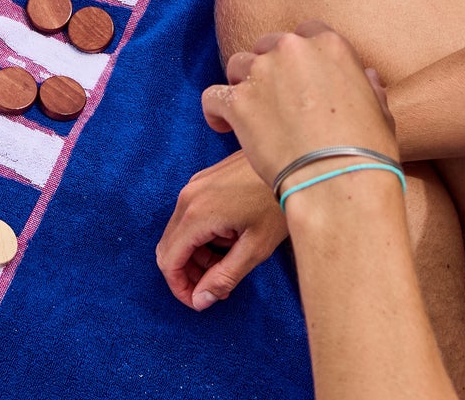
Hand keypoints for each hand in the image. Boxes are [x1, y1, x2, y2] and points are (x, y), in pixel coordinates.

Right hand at [155, 149, 288, 309]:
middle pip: (170, 247)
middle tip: (217, 288)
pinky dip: (202, 236)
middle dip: (189, 273)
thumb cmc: (278, 204)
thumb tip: (200, 300)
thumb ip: (223, 276)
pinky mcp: (204, 181)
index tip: (200, 302)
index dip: (180, 287)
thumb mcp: (255, 247)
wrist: (295, 162)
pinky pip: (190, 216)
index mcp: (196, 215)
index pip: (169, 261)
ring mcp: (194, 186)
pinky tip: (230, 241)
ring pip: (180, 232)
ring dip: (197, 255)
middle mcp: (187, 198)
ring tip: (229, 265)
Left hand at [201, 21, 398, 191]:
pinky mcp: (238, 101)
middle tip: (274, 98)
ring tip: (250, 112)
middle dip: (269, 68)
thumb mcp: (381, 110)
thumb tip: (367, 76)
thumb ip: (368, 86)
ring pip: (238, 66)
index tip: (299, 76)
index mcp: (329, 45)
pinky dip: (216, 110)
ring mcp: (262, 73)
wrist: (341, 181)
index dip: (300, 55)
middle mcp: (292, 49)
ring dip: (242, 85)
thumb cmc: (368, 151)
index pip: (305, 33)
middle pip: (267, 46)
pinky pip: (213, 96)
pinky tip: (223, 125)